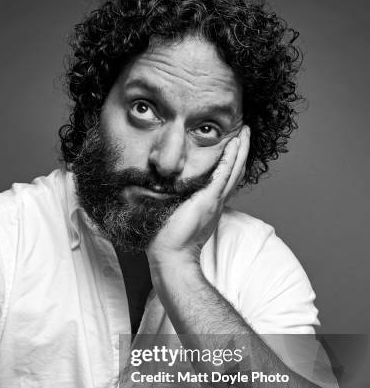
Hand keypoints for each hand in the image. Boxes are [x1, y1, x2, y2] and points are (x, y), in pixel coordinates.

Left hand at [147, 125, 249, 266]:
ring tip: (246, 132)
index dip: (229, 163)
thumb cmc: (165, 240)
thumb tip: (141, 186)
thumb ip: (165, 199)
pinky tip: (236, 143)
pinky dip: (232, 158)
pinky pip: (224, 174)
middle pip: (234, 172)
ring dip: (241, 150)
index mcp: (207, 205)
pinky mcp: (210, 200)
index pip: (222, 179)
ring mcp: (214, 200)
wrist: (170, 256)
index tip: (231, 147)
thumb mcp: (167, 213)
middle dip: (241, 152)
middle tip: (246, 133)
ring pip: (234, 170)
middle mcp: (215, 201)